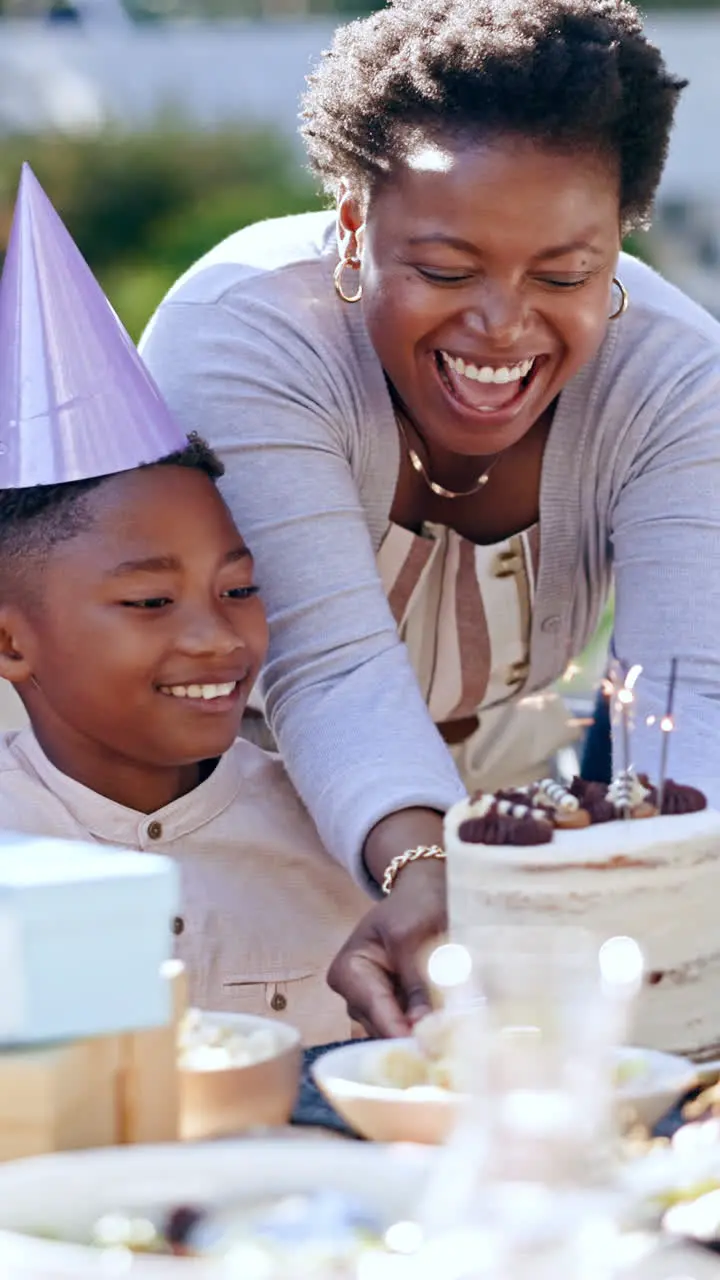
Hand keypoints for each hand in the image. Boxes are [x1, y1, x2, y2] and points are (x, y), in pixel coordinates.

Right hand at [327, 858, 446, 1038]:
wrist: (425, 891)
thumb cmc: (414, 905)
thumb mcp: (413, 936)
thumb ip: (416, 981)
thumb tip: (423, 1026)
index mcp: (348, 971)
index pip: (374, 1009)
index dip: (400, 1032)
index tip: (429, 1052)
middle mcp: (355, 994)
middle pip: (382, 1027)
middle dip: (414, 1035)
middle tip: (449, 1047)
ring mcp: (374, 1003)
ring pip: (397, 1031)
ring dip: (424, 1033)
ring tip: (454, 1036)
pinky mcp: (396, 1007)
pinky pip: (409, 1025)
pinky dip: (428, 1026)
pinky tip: (451, 1028)